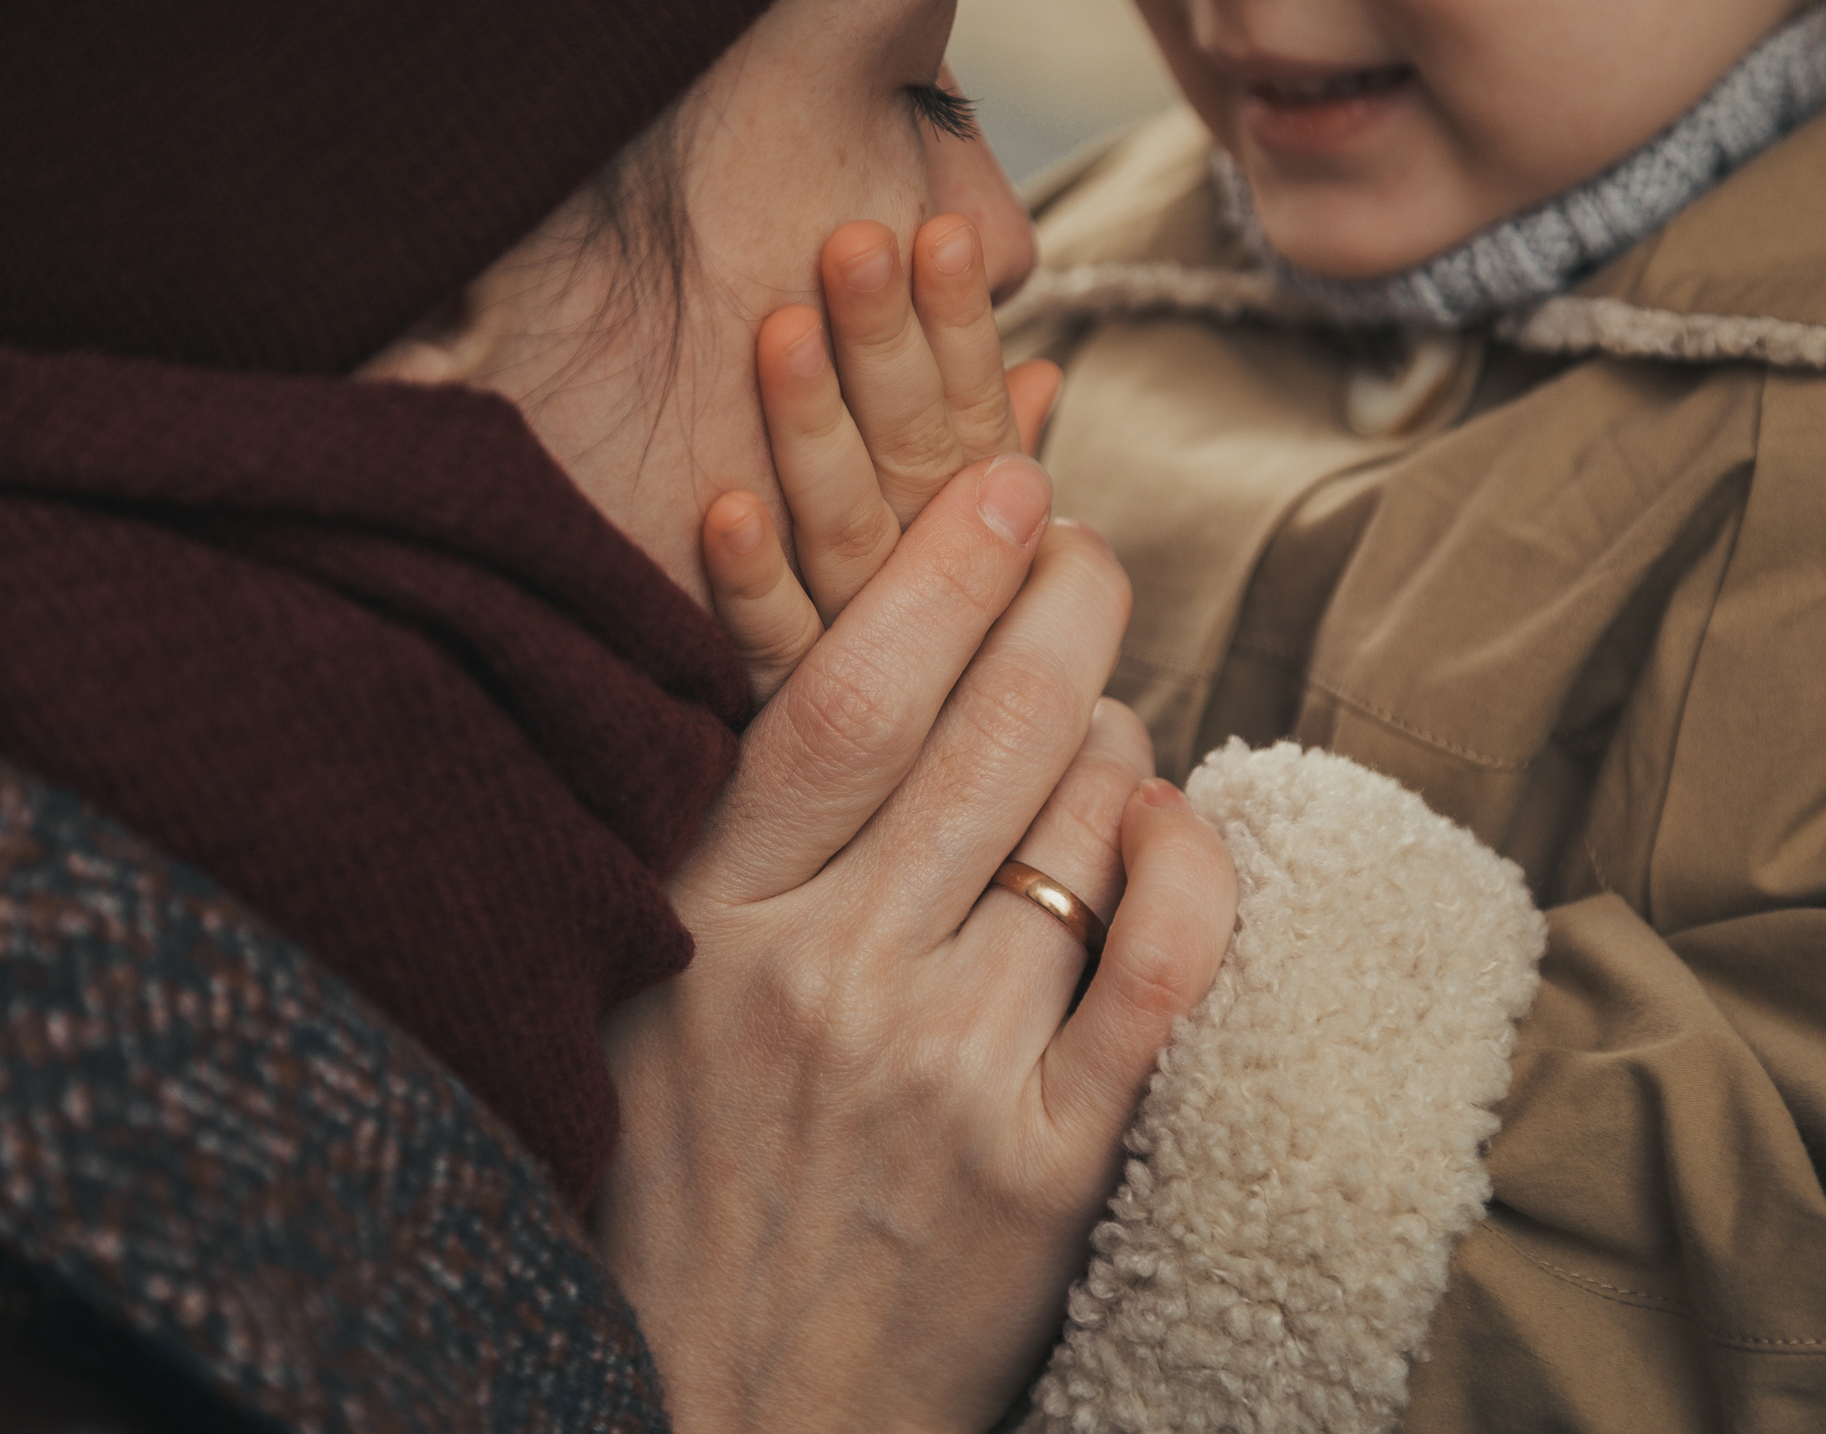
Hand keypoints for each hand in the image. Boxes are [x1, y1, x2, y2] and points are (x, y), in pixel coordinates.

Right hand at [598, 456, 1236, 1433]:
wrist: (718, 1419)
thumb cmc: (670, 1205)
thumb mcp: (637, 1003)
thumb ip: (716, 852)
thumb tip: (812, 674)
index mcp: (708, 921)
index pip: (846, 693)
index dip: (940, 567)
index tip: (1002, 486)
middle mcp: (828, 974)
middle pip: (991, 726)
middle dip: (1064, 598)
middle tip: (1086, 545)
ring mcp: (946, 1065)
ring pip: (1083, 817)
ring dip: (1114, 738)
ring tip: (1095, 726)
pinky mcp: (1049, 1160)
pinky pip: (1163, 958)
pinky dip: (1189, 862)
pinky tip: (1169, 828)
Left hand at [704, 214, 1060, 700]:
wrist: (920, 899)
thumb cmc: (964, 725)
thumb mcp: (991, 587)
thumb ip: (992, 478)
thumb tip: (1039, 374)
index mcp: (976, 554)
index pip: (976, 426)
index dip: (959, 331)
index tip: (946, 229)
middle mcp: (927, 604)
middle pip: (919, 465)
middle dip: (893, 348)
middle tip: (864, 240)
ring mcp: (861, 669)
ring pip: (848, 542)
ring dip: (818, 432)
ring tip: (788, 325)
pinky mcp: (789, 743)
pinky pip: (772, 661)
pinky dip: (752, 587)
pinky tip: (723, 512)